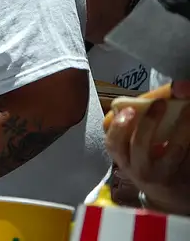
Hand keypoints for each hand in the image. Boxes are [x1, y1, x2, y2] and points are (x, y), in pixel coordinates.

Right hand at [106, 83, 189, 215]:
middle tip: (160, 103)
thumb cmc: (147, 163)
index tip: (129, 110)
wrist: (168, 194)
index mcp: (124, 159)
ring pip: (173, 150)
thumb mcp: (132, 153)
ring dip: (182, 128)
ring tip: (188, 109)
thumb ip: (131, 132)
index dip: (119, 127)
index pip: (114, 143)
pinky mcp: (184, 177)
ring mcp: (163, 175)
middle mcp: (140, 169)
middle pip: (140, 145)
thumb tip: (143, 101)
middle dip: (149, 122)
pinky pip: (189, 157)